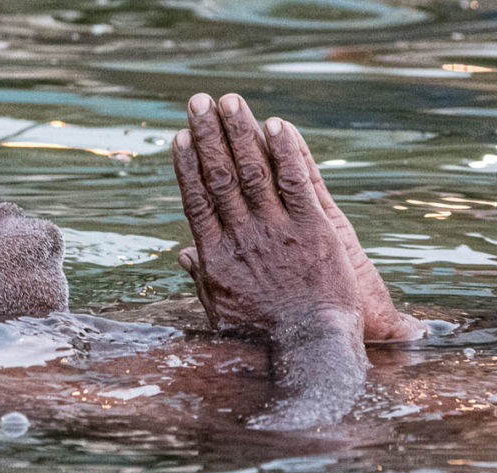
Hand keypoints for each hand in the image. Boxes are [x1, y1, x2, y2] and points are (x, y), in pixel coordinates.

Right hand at [173, 93, 361, 332]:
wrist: (310, 348)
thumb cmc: (262, 334)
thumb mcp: (221, 311)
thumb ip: (203, 278)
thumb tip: (184, 255)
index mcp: (216, 257)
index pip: (196, 200)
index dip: (187, 164)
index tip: (181, 136)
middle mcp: (242, 237)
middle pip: (220, 177)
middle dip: (209, 134)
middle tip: (198, 100)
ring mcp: (278, 230)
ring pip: (253, 171)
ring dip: (240, 132)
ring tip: (230, 100)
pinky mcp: (314, 229)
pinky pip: (296, 182)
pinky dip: (286, 151)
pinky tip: (276, 124)